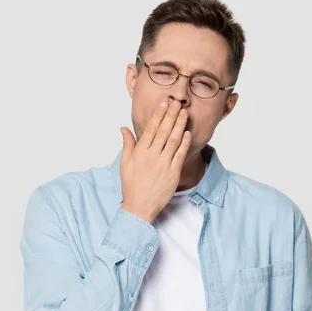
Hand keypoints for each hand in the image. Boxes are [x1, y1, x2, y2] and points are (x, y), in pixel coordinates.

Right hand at [119, 100, 191, 223]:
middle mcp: (152, 157)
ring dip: (179, 126)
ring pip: (173, 141)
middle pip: (163, 132)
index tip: (164, 104)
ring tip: (184, 113)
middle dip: (171, 116)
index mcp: (140, 153)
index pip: (150, 129)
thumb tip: (124, 128)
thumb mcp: (125, 164)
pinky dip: (184, 144)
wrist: (140, 207)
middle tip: (177, 103)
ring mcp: (163, 165)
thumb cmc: (131, 186)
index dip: (158, 115)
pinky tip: (187, 133)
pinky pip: (180, 155)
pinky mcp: (173, 173)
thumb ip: (127, 144)